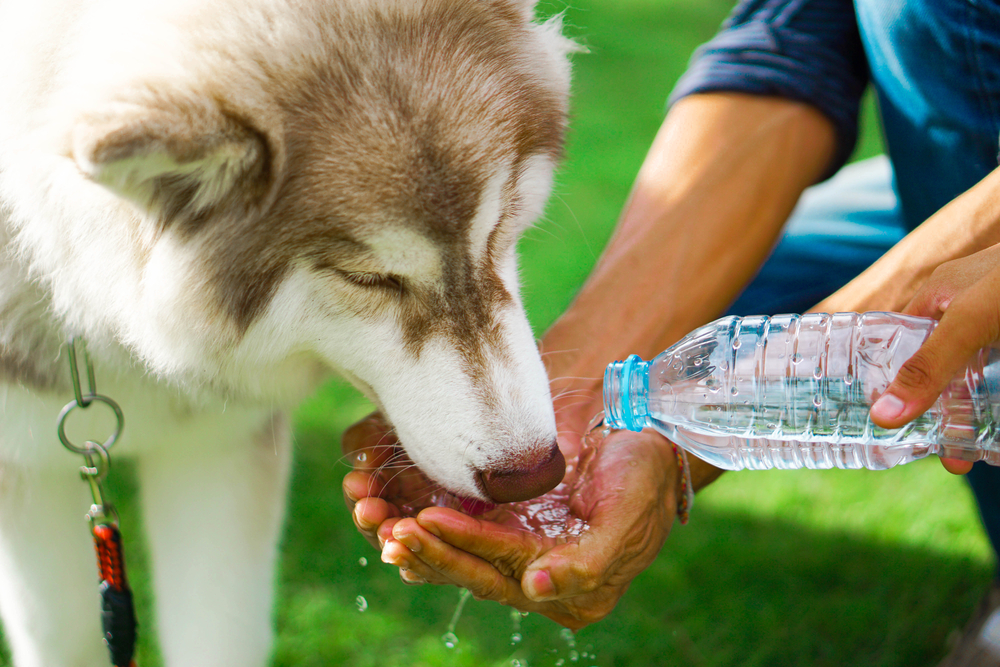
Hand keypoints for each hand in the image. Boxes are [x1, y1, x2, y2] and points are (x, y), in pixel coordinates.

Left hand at [342, 412, 682, 628]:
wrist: (643, 428)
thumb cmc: (644, 473)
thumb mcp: (629, 518)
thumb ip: (588, 563)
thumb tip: (535, 592)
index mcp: (569, 586)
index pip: (501, 572)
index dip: (460, 549)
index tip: (420, 523)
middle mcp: (536, 575)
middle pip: (466, 568)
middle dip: (421, 546)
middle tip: (381, 522)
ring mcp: (516, 546)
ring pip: (451, 550)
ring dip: (409, 532)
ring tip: (367, 510)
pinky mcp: (502, 517)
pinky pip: (452, 523)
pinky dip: (418, 512)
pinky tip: (384, 502)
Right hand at [869, 243, 999, 473]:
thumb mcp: (969, 322)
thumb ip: (928, 367)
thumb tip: (881, 417)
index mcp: (940, 296)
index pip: (902, 341)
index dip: (891, 378)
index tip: (889, 422)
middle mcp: (969, 313)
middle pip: (943, 368)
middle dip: (940, 411)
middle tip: (941, 454)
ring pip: (980, 378)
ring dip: (973, 416)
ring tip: (966, 455)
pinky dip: (999, 409)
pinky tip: (997, 436)